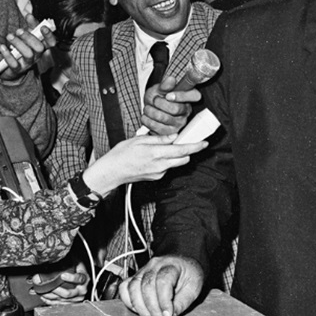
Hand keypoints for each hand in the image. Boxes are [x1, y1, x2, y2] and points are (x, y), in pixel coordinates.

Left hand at [0, 23, 54, 80]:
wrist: (11, 66)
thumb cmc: (21, 48)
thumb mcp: (27, 36)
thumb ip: (30, 25)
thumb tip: (29, 14)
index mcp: (42, 46)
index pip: (51, 42)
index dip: (49, 35)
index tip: (43, 27)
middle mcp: (37, 55)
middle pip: (39, 47)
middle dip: (29, 38)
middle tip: (19, 30)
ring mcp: (28, 63)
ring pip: (28, 54)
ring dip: (18, 43)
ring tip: (9, 36)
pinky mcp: (17, 69)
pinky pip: (14, 64)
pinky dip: (8, 55)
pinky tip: (2, 47)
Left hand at [33, 262, 89, 303]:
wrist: (82, 281)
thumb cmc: (78, 269)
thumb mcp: (77, 261)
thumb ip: (70, 259)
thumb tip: (56, 256)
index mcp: (85, 279)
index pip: (79, 279)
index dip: (71, 278)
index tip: (62, 275)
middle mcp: (82, 291)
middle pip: (68, 293)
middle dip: (55, 289)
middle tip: (45, 284)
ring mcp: (76, 299)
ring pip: (61, 300)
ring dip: (49, 295)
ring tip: (41, 289)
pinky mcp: (70, 304)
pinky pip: (58, 305)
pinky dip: (49, 301)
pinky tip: (43, 295)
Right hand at [82, 134, 207, 195]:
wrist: (111, 172)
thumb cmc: (121, 154)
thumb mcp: (139, 140)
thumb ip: (159, 139)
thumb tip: (174, 137)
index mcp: (156, 153)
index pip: (182, 150)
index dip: (196, 147)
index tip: (204, 143)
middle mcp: (160, 166)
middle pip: (183, 159)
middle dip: (187, 151)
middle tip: (185, 141)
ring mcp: (158, 173)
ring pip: (175, 163)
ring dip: (176, 155)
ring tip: (163, 148)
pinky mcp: (156, 178)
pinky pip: (167, 167)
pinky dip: (166, 161)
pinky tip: (154, 156)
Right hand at [119, 255, 203, 315]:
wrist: (183, 264)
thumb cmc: (189, 275)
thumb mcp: (193, 288)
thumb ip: (181, 303)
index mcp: (172, 265)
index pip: (163, 281)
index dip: (164, 301)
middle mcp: (155, 265)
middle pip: (146, 285)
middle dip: (152, 308)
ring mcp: (143, 270)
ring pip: (133, 287)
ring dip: (139, 307)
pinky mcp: (136, 277)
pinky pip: (125, 287)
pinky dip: (129, 301)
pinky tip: (138, 311)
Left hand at [140, 75, 201, 134]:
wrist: (150, 109)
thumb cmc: (157, 97)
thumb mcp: (159, 88)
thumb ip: (165, 85)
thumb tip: (171, 79)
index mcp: (189, 97)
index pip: (194, 96)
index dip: (181, 96)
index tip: (168, 95)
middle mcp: (186, 111)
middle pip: (176, 109)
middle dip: (160, 103)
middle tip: (154, 100)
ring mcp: (179, 123)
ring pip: (164, 118)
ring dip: (151, 111)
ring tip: (148, 108)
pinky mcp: (170, 132)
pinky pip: (157, 127)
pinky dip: (148, 120)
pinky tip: (146, 116)